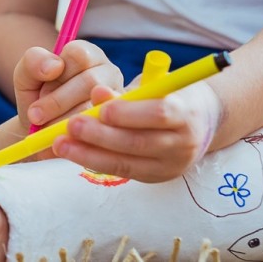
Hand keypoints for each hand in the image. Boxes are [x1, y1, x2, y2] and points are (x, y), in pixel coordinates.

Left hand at [13, 41, 123, 128]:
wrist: (39, 134)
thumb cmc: (36, 99)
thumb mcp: (26, 77)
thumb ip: (33, 62)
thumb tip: (54, 66)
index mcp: (87, 54)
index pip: (79, 55)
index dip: (57, 75)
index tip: (39, 91)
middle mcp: (108, 73)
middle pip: (90, 81)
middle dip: (57, 101)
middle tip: (35, 116)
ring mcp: (117, 100)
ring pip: (95, 108)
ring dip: (64, 121)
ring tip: (46, 128)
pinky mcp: (119, 126)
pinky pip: (99, 131)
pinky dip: (74, 138)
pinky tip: (60, 140)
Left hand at [53, 81, 222, 182]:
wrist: (201, 121)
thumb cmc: (169, 93)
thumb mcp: (155, 84)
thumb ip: (128, 91)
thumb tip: (97, 93)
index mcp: (186, 111)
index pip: (159, 114)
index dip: (128, 112)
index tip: (101, 108)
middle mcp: (183, 142)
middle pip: (139, 143)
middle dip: (101, 136)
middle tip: (71, 126)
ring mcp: (171, 164)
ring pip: (127, 163)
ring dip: (89, 154)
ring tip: (61, 143)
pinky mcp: (157, 177)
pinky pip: (123, 171)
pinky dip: (96, 162)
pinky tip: (73, 153)